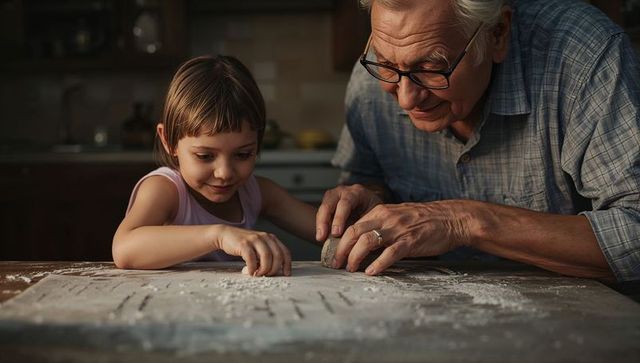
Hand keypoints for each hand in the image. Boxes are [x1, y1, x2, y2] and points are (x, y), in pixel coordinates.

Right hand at [215, 225, 291, 276]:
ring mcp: (255, 239)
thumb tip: (274, 271)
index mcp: (271, 238)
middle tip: (267, 275)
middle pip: (277, 255)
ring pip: (267, 257)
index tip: (286, 274)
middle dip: (274, 269)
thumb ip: (267, 256)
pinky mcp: (244, 244)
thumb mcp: (259, 247)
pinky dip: (252, 268)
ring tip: (258, 274)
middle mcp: (265, 237)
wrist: (226, 235)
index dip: (287, 264)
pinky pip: (252, 258)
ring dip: (264, 269)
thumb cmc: (244, 245)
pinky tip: (249, 272)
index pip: (285, 252)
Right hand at [315, 184, 382, 241]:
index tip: (336, 233)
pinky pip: (321, 213)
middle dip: (325, 220)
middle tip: (323, 236)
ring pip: (323, 207)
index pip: (346, 202)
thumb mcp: (375, 215)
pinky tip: (321, 236)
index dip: (339, 218)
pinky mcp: (329, 204)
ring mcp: (335, 196)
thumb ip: (367, 224)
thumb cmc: (376, 213)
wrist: (372, 207)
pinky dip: (320, 225)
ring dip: (320, 223)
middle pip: (330, 203)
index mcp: (357, 192)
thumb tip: (361, 242)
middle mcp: (344, 192)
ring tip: (320, 238)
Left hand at [334, 201, 471, 274]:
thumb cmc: (424, 220)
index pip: (352, 226)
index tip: (334, 254)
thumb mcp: (397, 217)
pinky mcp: (411, 242)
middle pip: (354, 233)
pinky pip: (390, 253)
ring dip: (354, 257)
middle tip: (335, 264)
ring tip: (350, 269)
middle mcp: (386, 219)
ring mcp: (398, 230)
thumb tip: (362, 242)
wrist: (451, 218)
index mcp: (381, 212)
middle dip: (341, 250)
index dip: (340, 241)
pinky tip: (371, 272)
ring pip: (367, 242)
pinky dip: (378, 264)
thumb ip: (380, 226)